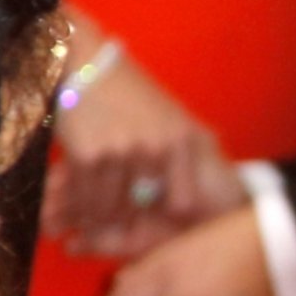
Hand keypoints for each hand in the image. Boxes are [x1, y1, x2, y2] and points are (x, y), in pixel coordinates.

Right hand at [44, 46, 238, 257]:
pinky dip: (78, 207)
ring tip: (90, 223)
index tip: (158, 222)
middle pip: (143, 210)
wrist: (85, 64)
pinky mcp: (88, 156)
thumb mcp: (172, 116)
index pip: (182, 203)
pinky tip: (73, 208)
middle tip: (117, 231)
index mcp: (180, 141)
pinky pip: (86, 197)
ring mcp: (121, 153)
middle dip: (128, 222)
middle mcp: (154, 148)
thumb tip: (221, 190)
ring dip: (98, 218)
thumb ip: (193, 149)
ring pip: (110, 208)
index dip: (168, 216)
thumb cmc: (130, 94)